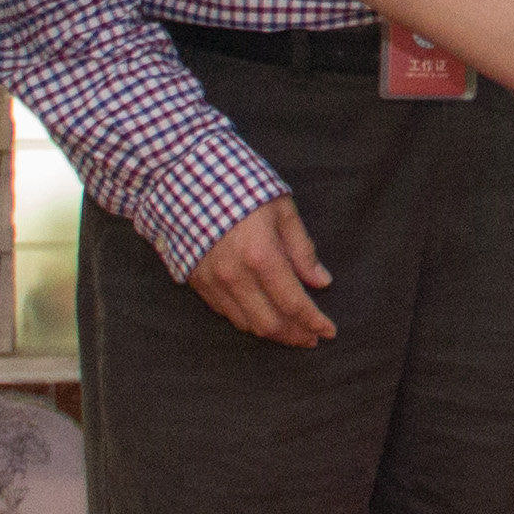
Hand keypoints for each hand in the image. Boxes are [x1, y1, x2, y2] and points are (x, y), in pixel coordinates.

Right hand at [186, 195, 336, 347]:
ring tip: (291, 332)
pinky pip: (225, 312)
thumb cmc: (240, 184)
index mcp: (261, 255)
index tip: (329, 331)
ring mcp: (212, 281)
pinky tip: (261, 315)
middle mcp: (235, 275)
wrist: (183, 175)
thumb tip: (322, 282)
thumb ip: (302, 249)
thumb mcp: (282, 209)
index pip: (294, 303)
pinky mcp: (196, 281)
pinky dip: (247, 320)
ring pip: (245, 323)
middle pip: (269, 323)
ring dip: (272, 333)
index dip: (314, 322)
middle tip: (312, 338)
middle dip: (295, 336)